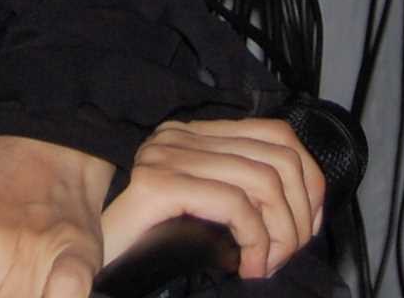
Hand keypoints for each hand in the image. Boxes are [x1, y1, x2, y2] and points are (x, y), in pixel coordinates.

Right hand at [98, 118, 326, 281]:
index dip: (309, 179)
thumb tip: (300, 210)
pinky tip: (248, 267)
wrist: (94, 268)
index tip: (308, 226)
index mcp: (193, 136)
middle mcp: (179, 136)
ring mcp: (167, 156)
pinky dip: (256, 241)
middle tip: (286, 255)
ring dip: (280, 234)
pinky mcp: (159, 185)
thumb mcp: (205, 214)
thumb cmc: (149, 248)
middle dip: (298, 213)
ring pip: (263, 181)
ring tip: (266, 265)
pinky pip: (235, 205)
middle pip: (278, 156)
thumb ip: (240, 196)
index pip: (276, 134)